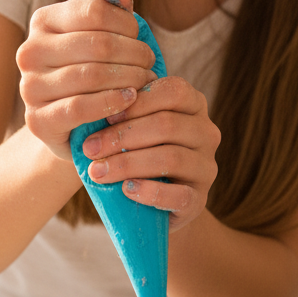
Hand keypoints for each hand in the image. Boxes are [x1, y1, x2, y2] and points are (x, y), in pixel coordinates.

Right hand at [17, 0, 157, 160]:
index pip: (92, 11)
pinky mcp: (36, 120)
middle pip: (97, 44)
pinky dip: (111, 102)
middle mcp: (29, 51)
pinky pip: (79, 107)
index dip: (125, 23)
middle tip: (150, 62)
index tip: (139, 36)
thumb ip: (111, 10)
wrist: (76, 124)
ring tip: (145, 80)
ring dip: (129, 78)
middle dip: (133, 53)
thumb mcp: (104, 36)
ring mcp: (29, 87)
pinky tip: (130, 99)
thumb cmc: (94, 71)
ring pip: (91, 75)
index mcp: (43, 21)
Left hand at [81, 75, 220, 230]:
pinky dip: (149, 192)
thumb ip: (126, 114)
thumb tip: (96, 108)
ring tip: (98, 172)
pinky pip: (179, 195)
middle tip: (90, 148)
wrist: (152, 205)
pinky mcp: (200, 201)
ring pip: (171, 158)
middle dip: (123, 136)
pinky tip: (126, 189)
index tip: (105, 115)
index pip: (174, 91)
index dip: (139, 101)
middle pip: (168, 124)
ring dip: (128, 164)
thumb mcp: (135, 128)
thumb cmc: (138, 154)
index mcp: (194, 106)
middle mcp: (206, 133)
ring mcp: (206, 168)